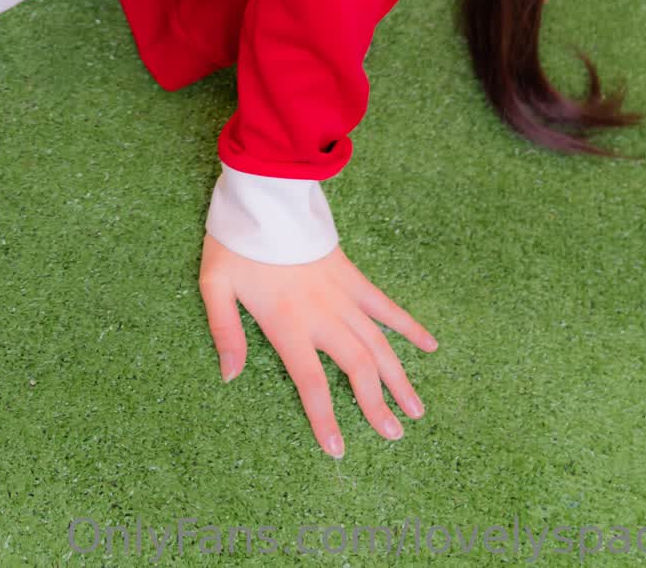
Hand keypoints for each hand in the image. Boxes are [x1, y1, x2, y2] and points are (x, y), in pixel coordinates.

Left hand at [198, 233, 435, 456]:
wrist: (266, 194)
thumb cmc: (237, 240)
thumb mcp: (215, 284)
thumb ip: (224, 331)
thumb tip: (230, 376)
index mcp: (287, 322)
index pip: (311, 381)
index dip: (324, 418)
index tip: (338, 450)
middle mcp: (321, 314)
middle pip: (357, 367)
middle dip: (376, 404)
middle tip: (393, 435)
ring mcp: (341, 294)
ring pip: (378, 342)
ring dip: (398, 377)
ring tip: (415, 409)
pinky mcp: (351, 275)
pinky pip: (385, 304)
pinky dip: (408, 325)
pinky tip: (430, 346)